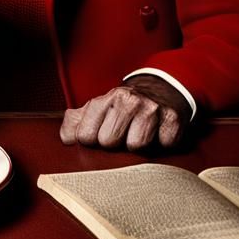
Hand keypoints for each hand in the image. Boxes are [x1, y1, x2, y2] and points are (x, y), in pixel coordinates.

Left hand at [60, 75, 191, 150]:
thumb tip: (66, 139)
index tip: (98, 136)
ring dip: (137, 145)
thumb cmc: (123, 107)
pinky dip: (160, 144)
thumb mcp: (97, 109)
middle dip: (114, 144)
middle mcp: (128, 100)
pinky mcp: (173, 119)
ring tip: (138, 133)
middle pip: (109, 142)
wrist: (160, 91)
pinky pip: (162, 146)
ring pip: (136, 146)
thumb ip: (75, 122)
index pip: (85, 135)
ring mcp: (151, 109)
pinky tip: (157, 133)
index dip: (91, 141)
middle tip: (122, 133)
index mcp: (105, 99)